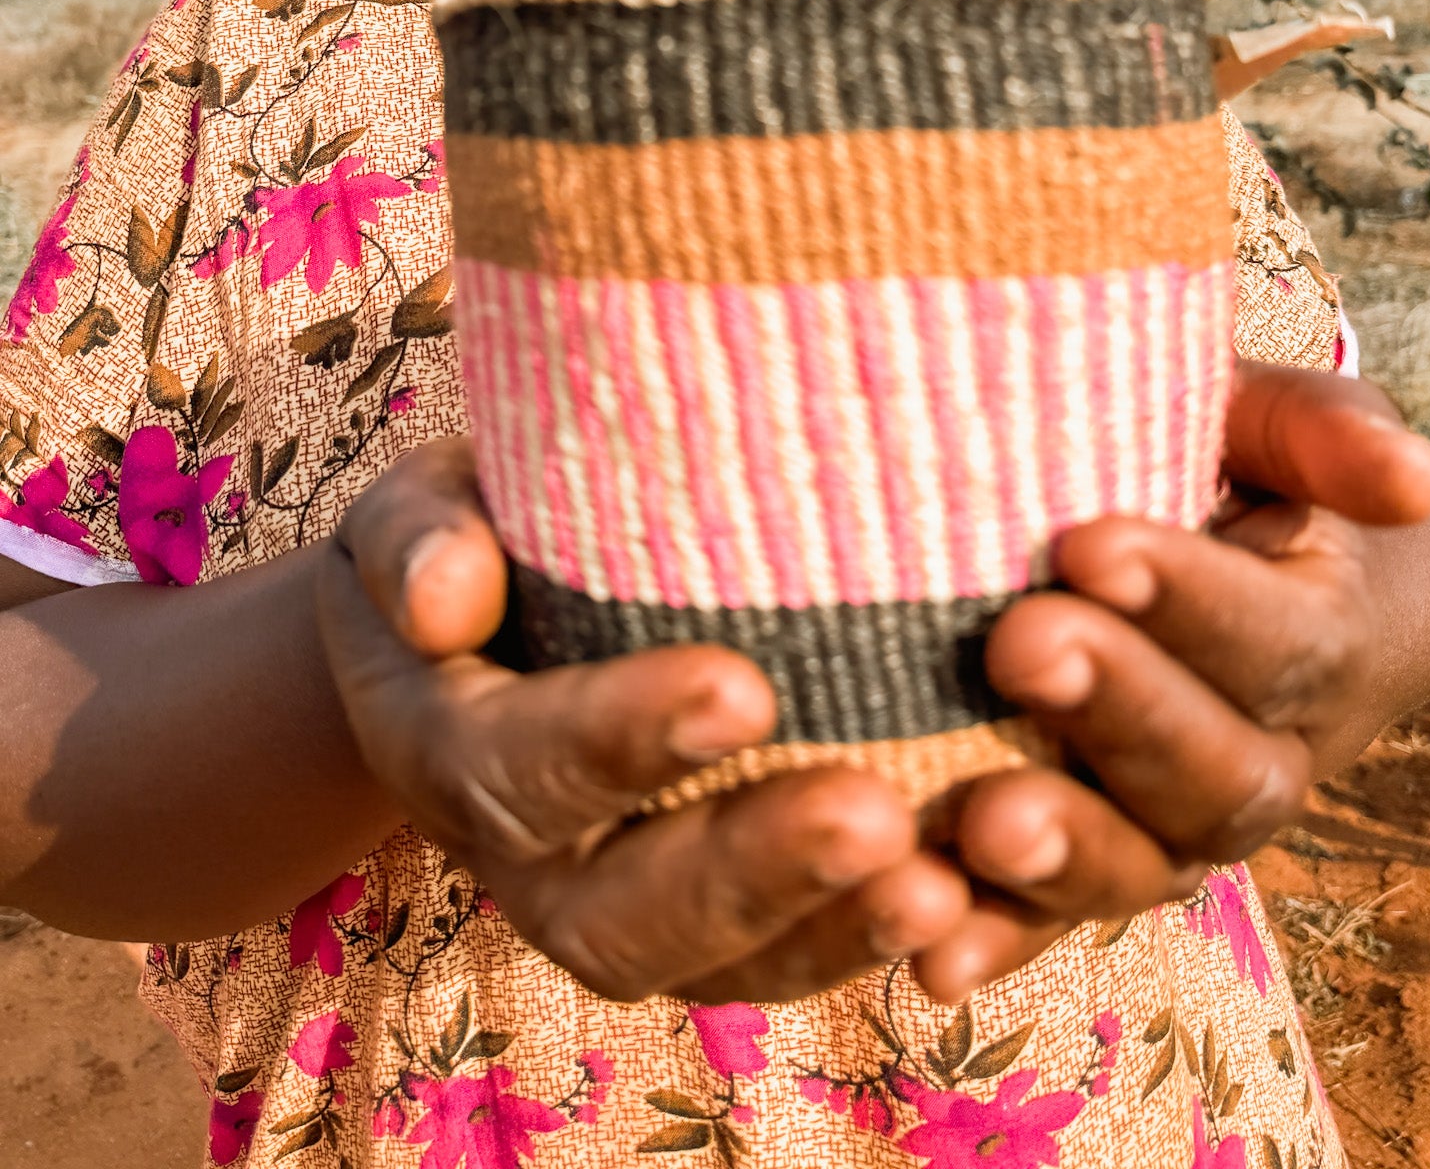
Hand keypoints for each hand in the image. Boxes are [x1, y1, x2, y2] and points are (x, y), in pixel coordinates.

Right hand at [315, 438, 969, 1003]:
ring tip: (940, 886)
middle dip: (751, 872)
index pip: (518, 765)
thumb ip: (419, 538)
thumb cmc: (461, 538)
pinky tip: (964, 900)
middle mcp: (528, 860)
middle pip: (622, 916)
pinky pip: (781, 961)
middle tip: (875, 816)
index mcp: (447, 749)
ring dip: (830, 933)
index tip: (742, 690)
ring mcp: (617, 906)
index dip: (622, 741)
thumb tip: (443, 598)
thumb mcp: (420, 508)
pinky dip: (867, 941)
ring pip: (714, 967)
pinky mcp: (706, 922)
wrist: (467, 623)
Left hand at [909, 360, 1429, 999]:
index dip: (1190, 601)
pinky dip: (999, 941)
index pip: (1274, 639)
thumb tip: (1410, 477)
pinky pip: (1056, 922)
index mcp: (1323, 643)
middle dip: (1119, 712)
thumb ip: (1324, 435)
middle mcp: (1266, 757)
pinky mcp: (1096, 862)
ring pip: (1148, 866)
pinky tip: (930, 953)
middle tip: (1020, 644)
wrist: (1253, 574)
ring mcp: (1180, 826)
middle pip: (1216, 771)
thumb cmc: (1253, 479)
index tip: (1092, 543)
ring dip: (1066, 852)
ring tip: (983, 822)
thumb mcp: (1279, 428)